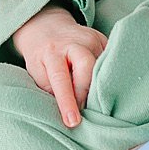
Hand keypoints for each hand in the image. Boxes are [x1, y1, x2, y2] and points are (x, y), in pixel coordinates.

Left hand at [16, 9, 108, 126]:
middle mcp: (74, 42)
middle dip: (87, 92)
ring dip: (100, 87)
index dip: (67, 101)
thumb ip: (52, 90)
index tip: (73, 122)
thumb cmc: (41, 57)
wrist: (48, 27)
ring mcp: (91, 38)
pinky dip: (108, 78)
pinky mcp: (103, 39)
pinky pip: (111, 62)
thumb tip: (71, 114)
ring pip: (102, 67)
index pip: (60, 79)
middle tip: (85, 111)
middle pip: (87, 67)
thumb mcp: (37, 73)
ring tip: (97, 103)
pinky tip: (105, 89)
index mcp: (52, 52)